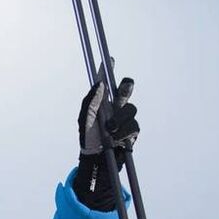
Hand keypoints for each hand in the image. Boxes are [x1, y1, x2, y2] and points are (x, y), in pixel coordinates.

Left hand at [73, 67, 139, 211]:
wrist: (97, 159)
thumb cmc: (88, 138)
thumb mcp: (84, 120)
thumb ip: (91, 102)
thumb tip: (100, 85)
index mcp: (102, 101)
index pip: (106, 82)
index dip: (108, 70)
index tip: (109, 59)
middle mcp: (115, 106)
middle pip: (126, 89)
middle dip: (126, 88)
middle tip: (123, 90)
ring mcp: (125, 117)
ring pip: (131, 109)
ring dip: (119, 120)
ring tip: (109, 131)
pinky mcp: (132, 130)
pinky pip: (134, 125)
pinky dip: (124, 132)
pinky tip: (116, 139)